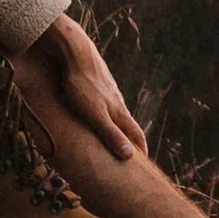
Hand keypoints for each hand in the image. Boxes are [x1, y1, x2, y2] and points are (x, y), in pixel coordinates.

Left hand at [17, 13, 144, 162]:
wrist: (75, 51)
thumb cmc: (82, 85)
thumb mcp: (95, 114)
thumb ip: (111, 134)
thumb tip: (130, 156)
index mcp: (119, 112)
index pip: (136, 135)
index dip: (141, 150)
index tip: (144, 165)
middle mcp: (116, 102)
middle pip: (127, 125)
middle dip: (130, 140)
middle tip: (130, 156)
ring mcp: (106, 91)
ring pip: (115, 113)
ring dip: (116, 127)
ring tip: (112, 138)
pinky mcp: (95, 83)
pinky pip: (102, 104)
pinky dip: (103, 115)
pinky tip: (95, 114)